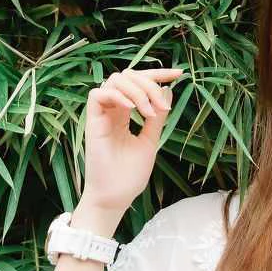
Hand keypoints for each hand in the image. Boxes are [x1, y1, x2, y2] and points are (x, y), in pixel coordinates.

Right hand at [81, 65, 184, 212]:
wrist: (117, 196)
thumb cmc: (130, 173)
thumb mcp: (151, 140)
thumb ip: (157, 116)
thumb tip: (168, 90)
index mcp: (125, 113)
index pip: (139, 83)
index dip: (158, 74)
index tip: (179, 74)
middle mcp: (112, 110)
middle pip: (128, 76)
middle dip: (150, 82)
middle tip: (163, 105)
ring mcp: (101, 115)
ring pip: (114, 80)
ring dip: (138, 90)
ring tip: (150, 112)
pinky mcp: (92, 122)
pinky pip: (98, 94)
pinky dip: (118, 95)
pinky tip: (133, 110)